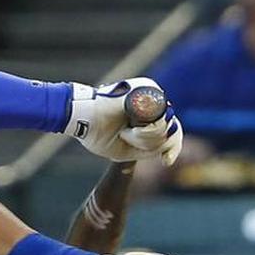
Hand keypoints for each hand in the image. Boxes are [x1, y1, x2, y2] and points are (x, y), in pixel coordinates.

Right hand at [63, 78, 182, 164]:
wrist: (81, 118)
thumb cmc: (98, 133)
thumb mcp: (128, 150)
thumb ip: (151, 149)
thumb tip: (168, 147)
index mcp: (148, 116)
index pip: (173, 131)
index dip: (173, 147)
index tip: (166, 162)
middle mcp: (152, 104)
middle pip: (170, 132)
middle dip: (149, 142)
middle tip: (126, 137)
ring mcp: (151, 96)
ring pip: (165, 129)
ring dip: (142, 138)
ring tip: (124, 131)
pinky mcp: (147, 92)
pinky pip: (158, 122)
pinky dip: (144, 132)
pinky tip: (128, 129)